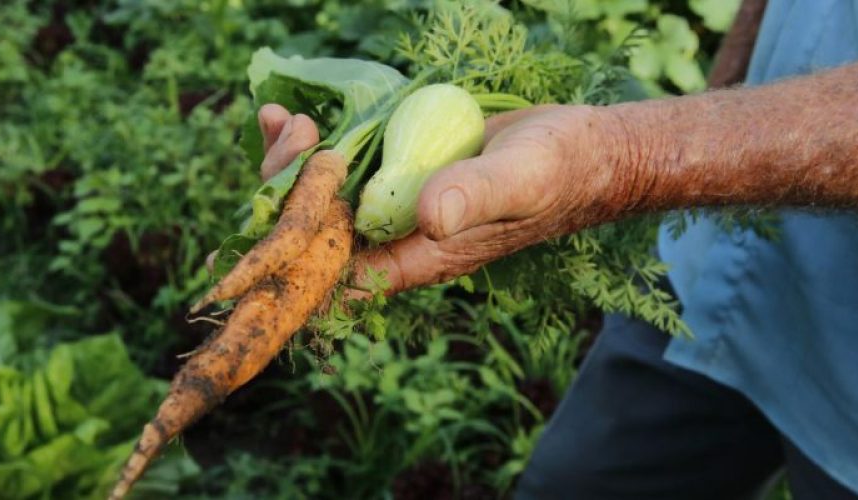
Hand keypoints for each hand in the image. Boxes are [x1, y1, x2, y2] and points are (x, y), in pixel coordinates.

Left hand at [256, 102, 620, 294]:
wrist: (579, 149)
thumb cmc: (557, 171)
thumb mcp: (521, 180)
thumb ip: (477, 197)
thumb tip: (429, 216)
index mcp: (418, 258)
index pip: (336, 273)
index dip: (294, 248)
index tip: (277, 201)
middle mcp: (395, 237)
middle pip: (315, 232)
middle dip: (285, 188)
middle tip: (293, 133)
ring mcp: (392, 203)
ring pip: (319, 197)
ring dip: (289, 162)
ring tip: (280, 117)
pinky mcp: (395, 170)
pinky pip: (340, 165)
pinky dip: (311, 144)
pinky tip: (288, 114)